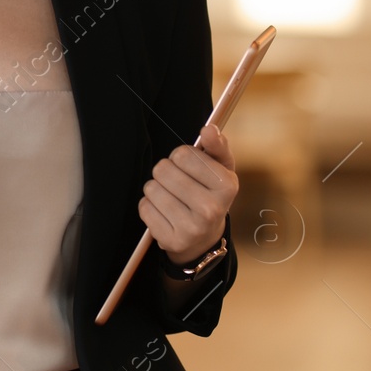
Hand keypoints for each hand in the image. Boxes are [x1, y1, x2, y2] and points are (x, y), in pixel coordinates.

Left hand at [138, 122, 236, 265]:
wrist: (205, 238)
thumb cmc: (210, 194)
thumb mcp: (221, 169)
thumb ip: (216, 146)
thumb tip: (209, 129)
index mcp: (226, 185)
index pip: (182, 154)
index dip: (181, 157)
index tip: (190, 168)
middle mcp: (211, 209)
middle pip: (163, 169)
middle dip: (166, 172)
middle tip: (178, 184)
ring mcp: (191, 228)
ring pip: (151, 188)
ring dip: (156, 189)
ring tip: (172, 198)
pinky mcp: (171, 240)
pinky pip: (144, 208)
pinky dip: (150, 206)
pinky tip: (165, 213)